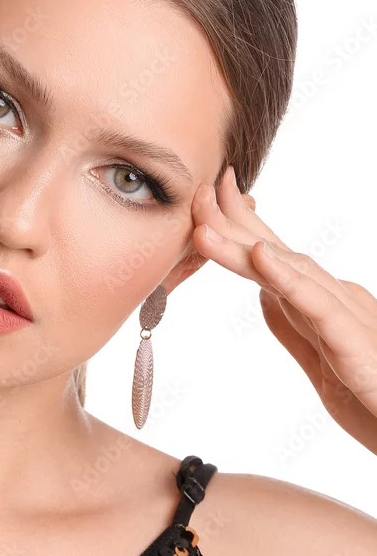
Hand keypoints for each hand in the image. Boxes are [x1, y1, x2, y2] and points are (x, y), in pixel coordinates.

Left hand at [192, 165, 376, 454]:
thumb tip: (264, 294)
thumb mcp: (324, 363)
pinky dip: (287, 279)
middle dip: (233, 222)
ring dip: (243, 245)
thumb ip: (294, 327)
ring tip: (204, 224)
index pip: (276, 257)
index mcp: (326, 303)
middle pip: (278, 253)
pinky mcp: (355, 343)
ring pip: (290, 271)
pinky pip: (318, 306)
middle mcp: (338, 299)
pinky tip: (260, 256)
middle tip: (199, 192)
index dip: (240, 225)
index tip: (207, 196)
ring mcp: (349, 316)